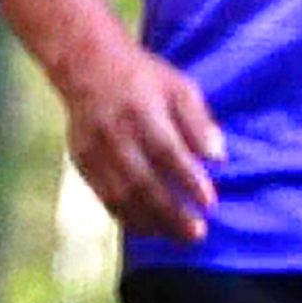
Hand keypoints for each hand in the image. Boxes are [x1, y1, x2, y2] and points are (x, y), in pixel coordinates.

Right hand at [55, 49, 224, 241]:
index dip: (188, 180)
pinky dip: (127, 217)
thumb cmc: (143, 78)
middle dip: (171, 213)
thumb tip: (219, 158)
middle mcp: (115, 132)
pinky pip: (104, 197)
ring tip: (177, 237)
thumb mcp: (179, 87)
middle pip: (142, 181)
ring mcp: (94, 149)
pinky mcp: (82, 161)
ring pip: (121, 196)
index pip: (167, 152)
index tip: (210, 204)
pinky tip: (149, 228)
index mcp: (141, 110)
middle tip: (197, 234)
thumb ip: (199, 122)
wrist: (87, 65)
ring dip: (150, 222)